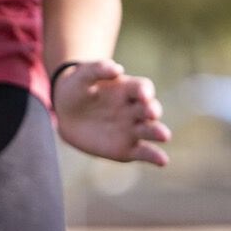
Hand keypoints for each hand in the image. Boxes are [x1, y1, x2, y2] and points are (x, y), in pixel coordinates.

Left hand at [52, 62, 171, 165]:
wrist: (66, 113)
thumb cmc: (77, 89)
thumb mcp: (82, 76)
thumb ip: (97, 70)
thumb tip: (116, 69)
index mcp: (128, 89)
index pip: (142, 88)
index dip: (144, 91)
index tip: (143, 94)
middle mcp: (135, 109)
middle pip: (149, 109)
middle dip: (152, 110)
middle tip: (152, 113)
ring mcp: (132, 129)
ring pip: (149, 131)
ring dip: (158, 132)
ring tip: (164, 136)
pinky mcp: (127, 148)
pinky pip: (143, 152)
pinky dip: (154, 156)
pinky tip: (163, 161)